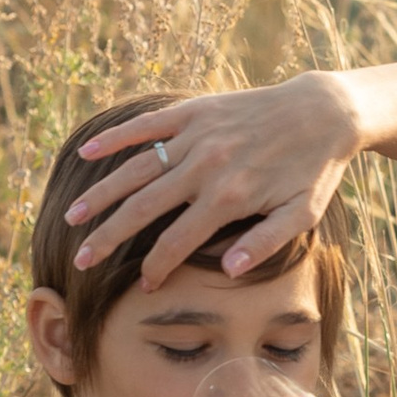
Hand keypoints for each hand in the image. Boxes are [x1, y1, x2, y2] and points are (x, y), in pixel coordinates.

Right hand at [64, 71, 367, 285]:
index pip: (177, 241)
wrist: (324, 111)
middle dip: (108, 237)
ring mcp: (197, 136)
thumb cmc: (314, 170)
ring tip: (72, 217)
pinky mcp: (194, 110)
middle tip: (80, 261)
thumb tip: (229, 272)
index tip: (142, 286)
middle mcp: (205, 167)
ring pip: (136, 169)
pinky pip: (147, 126)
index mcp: (229, 198)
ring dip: (101, 194)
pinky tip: (87, 153)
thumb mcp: (302, 215)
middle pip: (143, 208)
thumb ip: (265, 243)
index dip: (156, 267)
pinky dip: (116, 138)